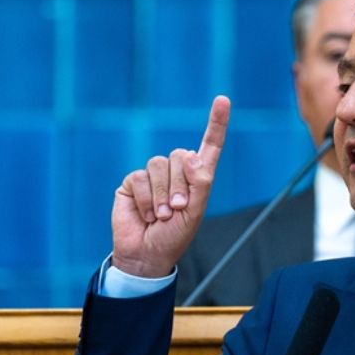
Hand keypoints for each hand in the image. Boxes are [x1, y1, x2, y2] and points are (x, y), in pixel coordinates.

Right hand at [110, 96, 230, 277]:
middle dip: (179, 185)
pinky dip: (145, 200)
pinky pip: (140, 178)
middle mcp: (175, 171)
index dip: (216, 123)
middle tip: (176, 210)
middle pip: (179, 155)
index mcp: (197, 178)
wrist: (146, 254)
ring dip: (162, 195)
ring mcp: (153, 175)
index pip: (209, 146)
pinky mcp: (132, 181)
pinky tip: (145, 215)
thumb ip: (199, 184)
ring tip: (161, 216)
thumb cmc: (174, 236)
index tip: (222, 100)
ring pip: (159, 165)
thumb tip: (189, 155)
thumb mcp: (195, 212)